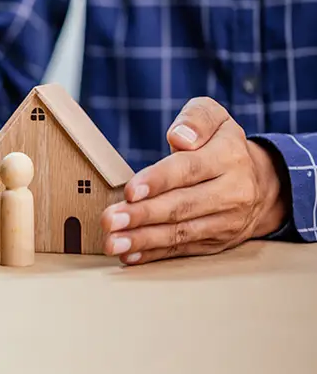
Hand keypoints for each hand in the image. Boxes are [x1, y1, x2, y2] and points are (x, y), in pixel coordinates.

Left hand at [100, 97, 289, 264]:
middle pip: (182, 206)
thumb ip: (196, 119)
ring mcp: (226, 222)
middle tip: (111, 220)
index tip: (131, 190)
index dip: (158, 181)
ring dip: (143, 240)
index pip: (189, 169)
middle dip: (142, 215)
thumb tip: (180, 137)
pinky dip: (153, 255)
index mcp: (228, 157)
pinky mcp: (216, 242)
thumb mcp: (216, 118)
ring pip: (181, 233)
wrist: (263, 184)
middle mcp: (232, 192)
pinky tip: (129, 255)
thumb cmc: (222, 146)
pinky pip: (182, 249)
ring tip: (113, 242)